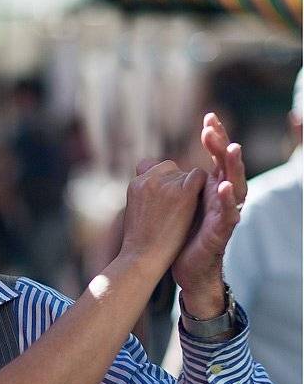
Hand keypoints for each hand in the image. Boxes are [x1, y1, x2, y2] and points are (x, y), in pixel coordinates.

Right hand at [117, 160, 207, 273]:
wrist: (143, 257)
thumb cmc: (140, 240)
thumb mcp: (134, 210)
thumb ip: (145, 193)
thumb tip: (156, 188)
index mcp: (136, 183)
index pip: (156, 168)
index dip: (165, 183)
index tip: (163, 203)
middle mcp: (149, 179)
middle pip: (173, 170)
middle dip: (178, 185)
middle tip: (173, 211)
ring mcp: (166, 184)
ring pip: (188, 174)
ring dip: (189, 190)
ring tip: (181, 215)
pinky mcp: (183, 192)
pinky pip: (199, 177)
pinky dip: (201, 188)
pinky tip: (196, 206)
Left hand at [173, 114, 246, 318]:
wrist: (184, 266)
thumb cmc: (179, 233)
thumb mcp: (170, 203)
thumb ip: (166, 184)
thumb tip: (148, 165)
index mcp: (209, 187)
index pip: (215, 155)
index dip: (214, 137)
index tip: (208, 117)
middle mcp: (221, 196)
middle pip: (227, 164)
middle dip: (221, 143)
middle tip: (213, 126)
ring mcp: (224, 213)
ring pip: (234, 184)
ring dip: (233, 165)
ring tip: (231, 148)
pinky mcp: (221, 231)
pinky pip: (228, 213)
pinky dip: (228, 199)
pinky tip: (225, 186)